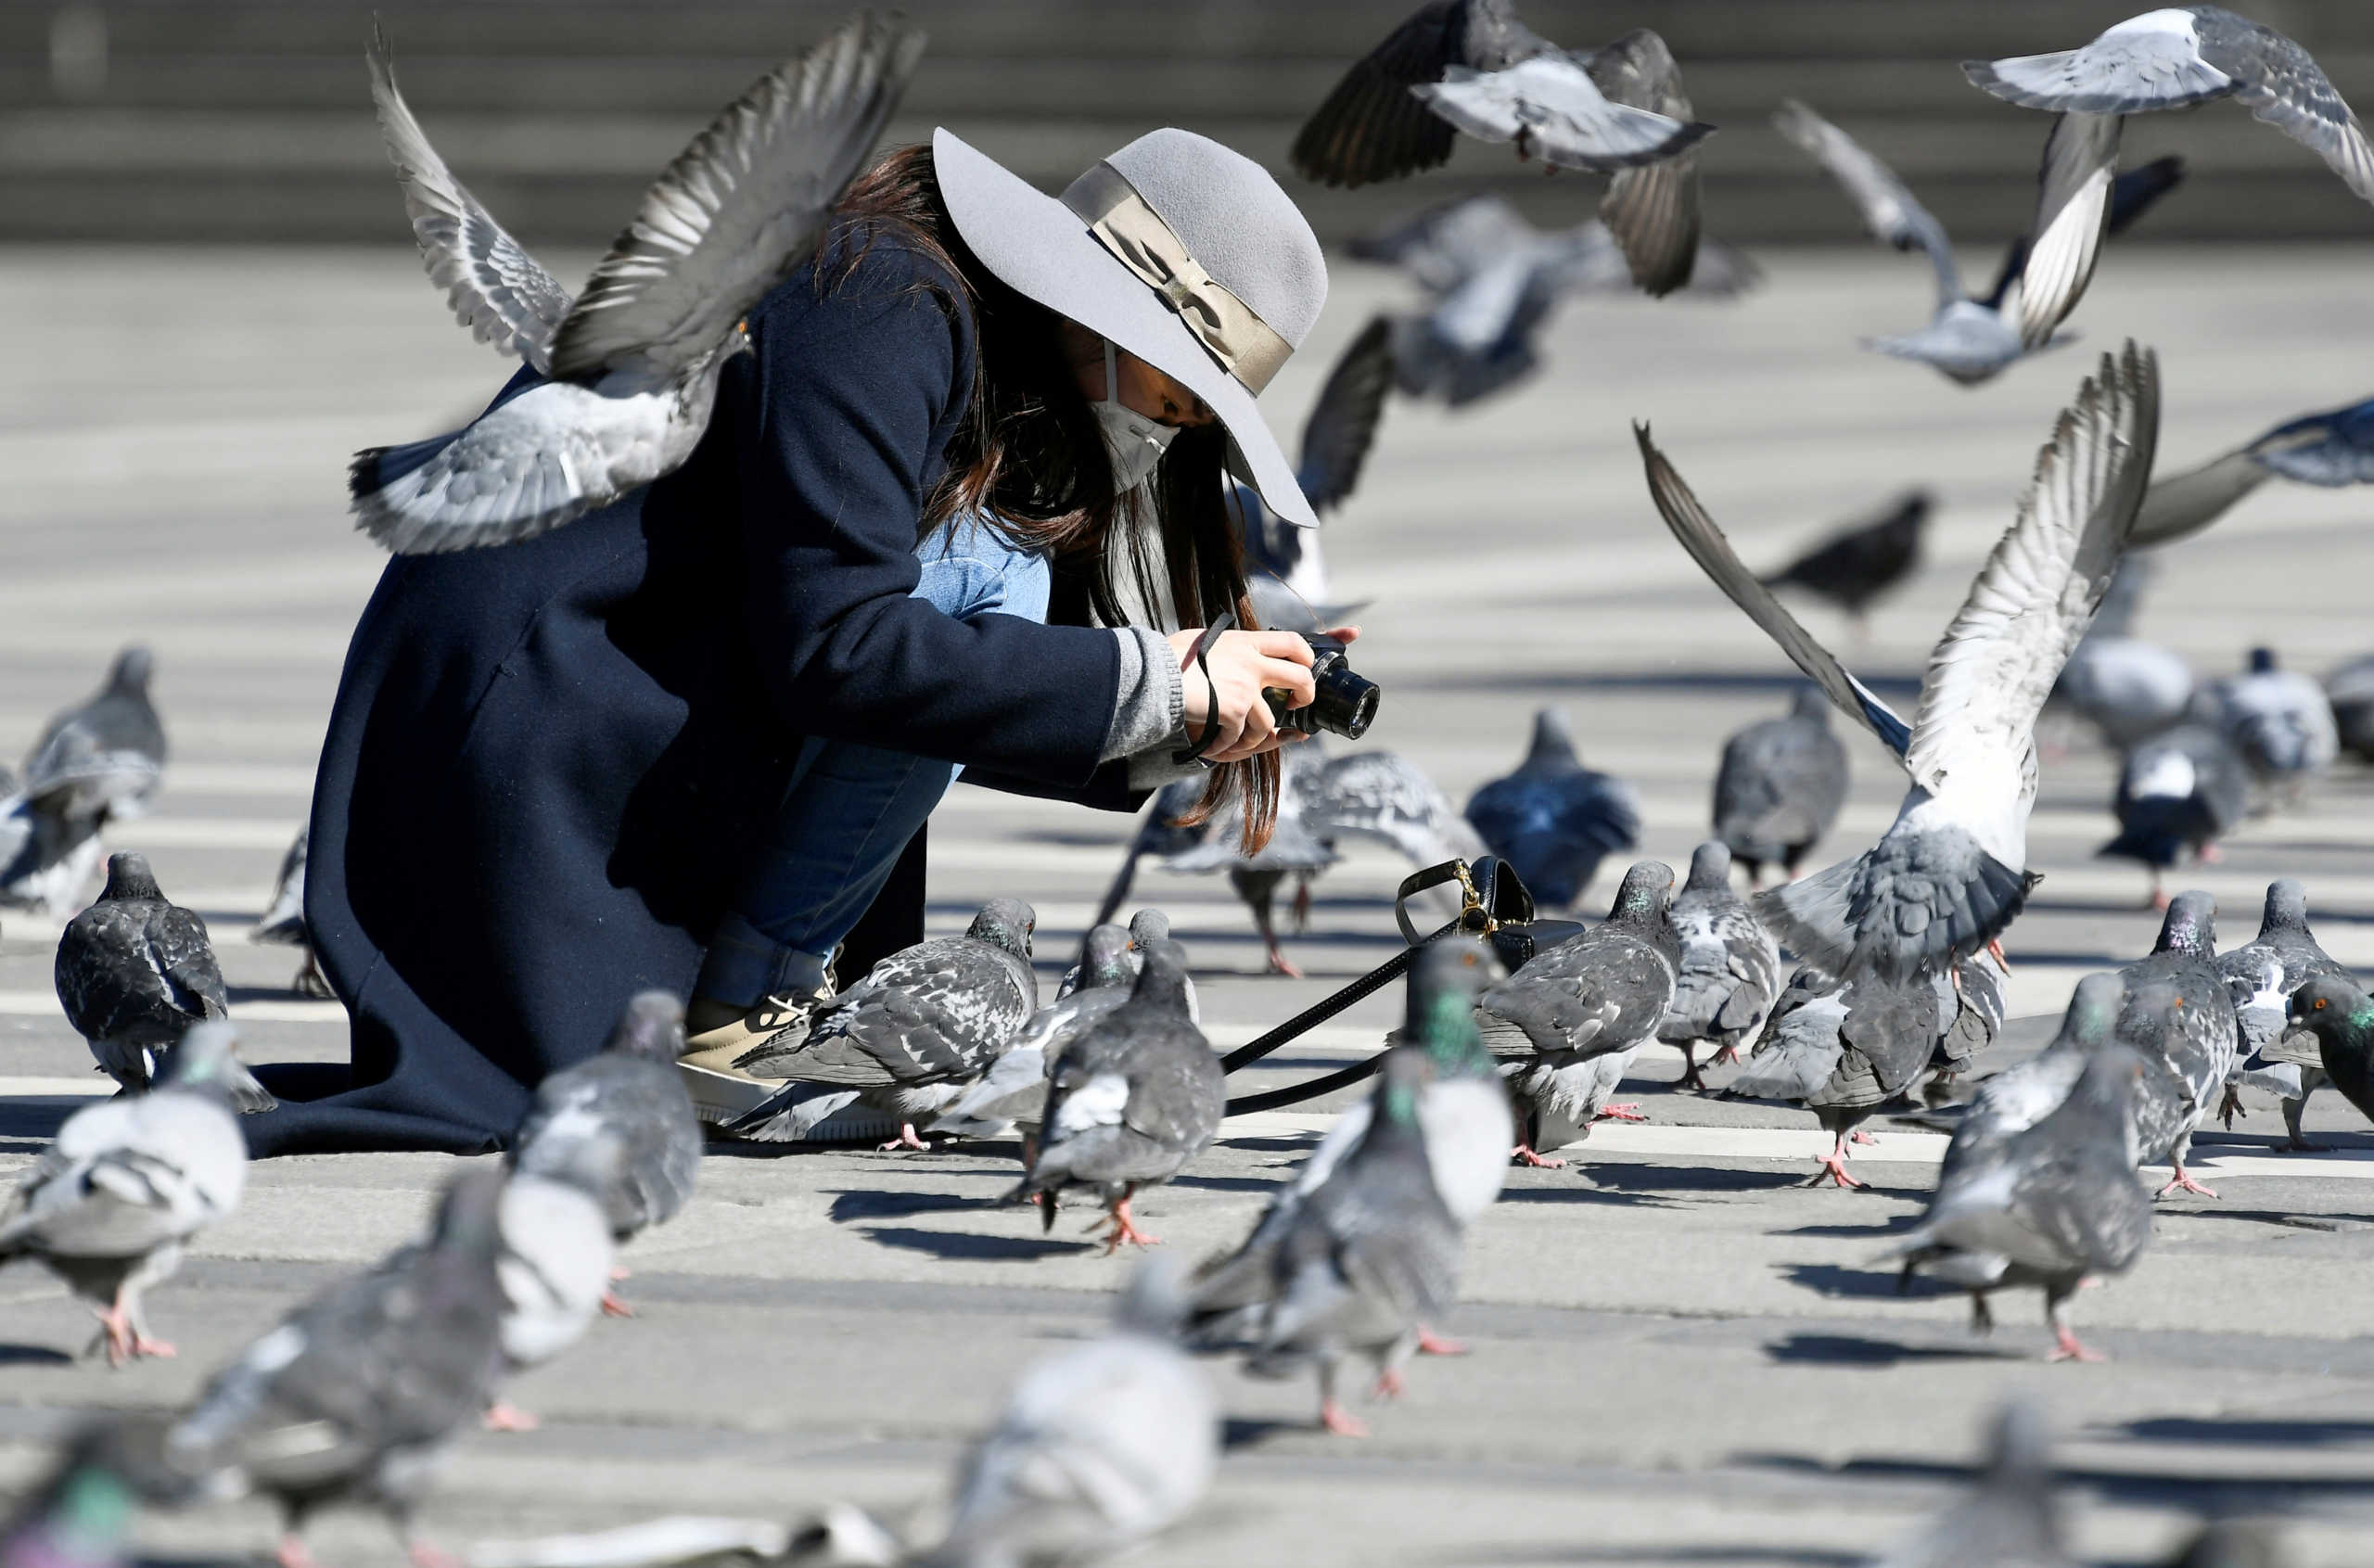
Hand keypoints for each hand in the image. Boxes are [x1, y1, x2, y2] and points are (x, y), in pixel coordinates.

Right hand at [1168, 627, 1333, 762]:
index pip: (1293, 642)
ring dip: (1253, 737)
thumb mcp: (1203, 640)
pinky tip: (1211, 743)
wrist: (1154, 676)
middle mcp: (1252, 663)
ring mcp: (1246, 687)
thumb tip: (1233, 648)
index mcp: (1245, 642)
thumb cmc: (1168, 658)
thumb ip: (1226, 647)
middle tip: (1294, 707)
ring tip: (1235, 740)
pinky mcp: (1235, 710)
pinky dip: (1225, 744)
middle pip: (1301, 678)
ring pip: (1269, 722)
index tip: (1304, 668)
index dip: (1306, 657)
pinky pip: (1241, 735)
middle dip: (1305, 697)